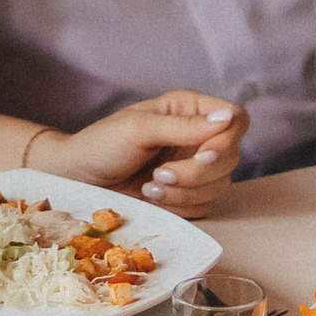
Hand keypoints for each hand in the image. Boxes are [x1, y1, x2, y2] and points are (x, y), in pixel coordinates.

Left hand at [44, 92, 248, 216]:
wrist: (79, 180)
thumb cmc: (102, 145)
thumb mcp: (139, 128)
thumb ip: (183, 126)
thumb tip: (228, 118)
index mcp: (189, 110)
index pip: (236, 119)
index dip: (227, 140)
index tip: (202, 154)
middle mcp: (197, 136)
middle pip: (231, 157)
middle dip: (196, 172)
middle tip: (160, 173)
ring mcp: (193, 166)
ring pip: (220, 186)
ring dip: (183, 192)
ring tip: (149, 186)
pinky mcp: (186, 194)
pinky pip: (203, 206)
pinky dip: (178, 206)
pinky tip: (151, 197)